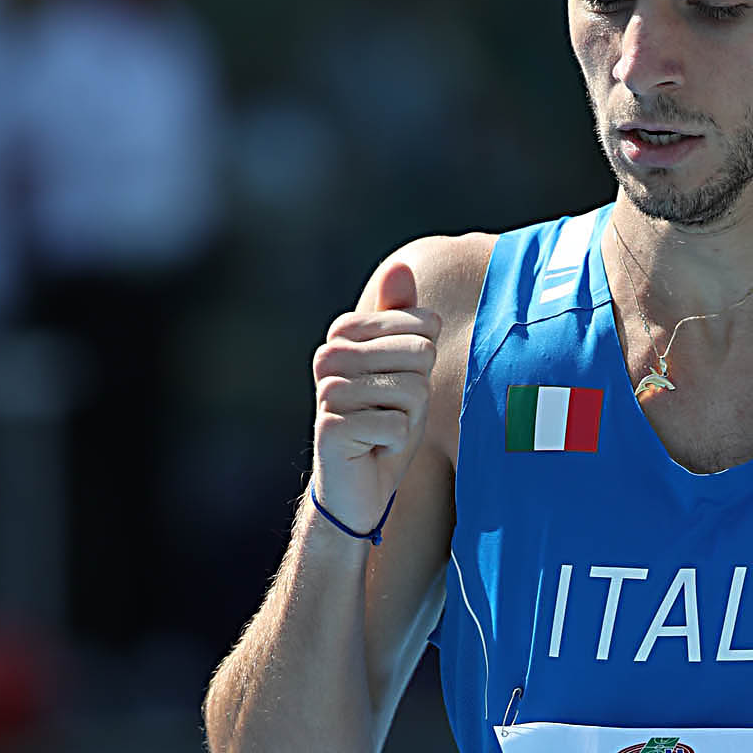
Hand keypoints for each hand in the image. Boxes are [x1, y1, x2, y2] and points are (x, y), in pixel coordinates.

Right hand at [311, 259, 441, 528]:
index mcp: (346, 333)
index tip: (399, 388)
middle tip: (393, 414)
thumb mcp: (404, 368)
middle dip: (419, 393)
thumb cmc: (385, 423)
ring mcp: (328, 391)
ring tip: (384, 431)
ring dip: (409, 420)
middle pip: (419, 355)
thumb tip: (401, 265)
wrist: (360, 487)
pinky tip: (375, 450)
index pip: (421, 327)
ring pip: (411, 390)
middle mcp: (329, 356)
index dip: (425, 365)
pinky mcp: (331, 428)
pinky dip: (396, 444)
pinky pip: (396, 425)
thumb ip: (403, 319)